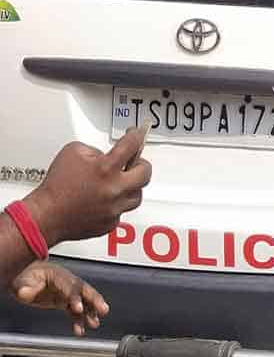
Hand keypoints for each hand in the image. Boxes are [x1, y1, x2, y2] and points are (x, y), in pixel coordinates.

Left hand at [11, 261, 107, 335]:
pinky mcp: (64, 301)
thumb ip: (24, 287)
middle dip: (94, 300)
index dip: (75, 298)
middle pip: (84, 291)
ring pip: (84, 301)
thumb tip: (24, 292)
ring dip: (91, 312)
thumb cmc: (24, 276)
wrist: (24, 276)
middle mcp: (66, 283)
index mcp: (57, 276)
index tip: (79, 309)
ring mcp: (66, 292)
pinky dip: (79, 320)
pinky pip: (75, 311)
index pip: (70, 287)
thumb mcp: (21, 281)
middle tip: (103, 310)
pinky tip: (80, 330)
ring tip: (95, 323)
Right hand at [22, 125, 152, 246]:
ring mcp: (115, 207)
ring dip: (131, 186)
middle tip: (133, 162)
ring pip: (137, 195)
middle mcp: (115, 188)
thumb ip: (94, 150)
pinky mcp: (111, 222)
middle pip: (146, 173)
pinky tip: (106, 200)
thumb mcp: (72, 153)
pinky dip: (117, 204)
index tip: (137, 134)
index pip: (132, 145)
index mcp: (106, 168)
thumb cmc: (56, 187)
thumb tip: (105, 155)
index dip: (136, 136)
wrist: (45, 215)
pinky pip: (123, 210)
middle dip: (141, 164)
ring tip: (119, 183)